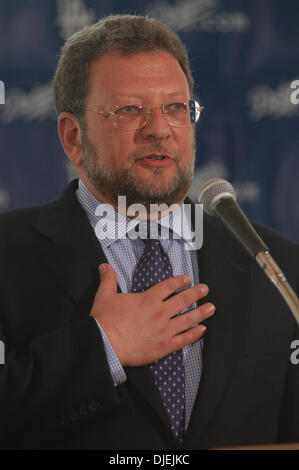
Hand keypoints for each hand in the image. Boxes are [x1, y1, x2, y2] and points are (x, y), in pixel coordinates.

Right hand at [90, 263, 214, 366]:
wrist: (105, 346)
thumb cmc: (105, 321)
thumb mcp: (104, 296)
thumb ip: (108, 279)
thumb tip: (104, 265)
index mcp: (148, 299)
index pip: (168, 287)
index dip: (179, 282)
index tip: (187, 279)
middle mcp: (160, 313)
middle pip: (183, 301)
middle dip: (196, 293)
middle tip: (205, 289)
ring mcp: (165, 330)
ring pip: (188, 319)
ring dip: (201, 313)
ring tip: (211, 308)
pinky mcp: (164, 347)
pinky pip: (184, 339)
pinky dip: (194, 334)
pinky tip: (202, 330)